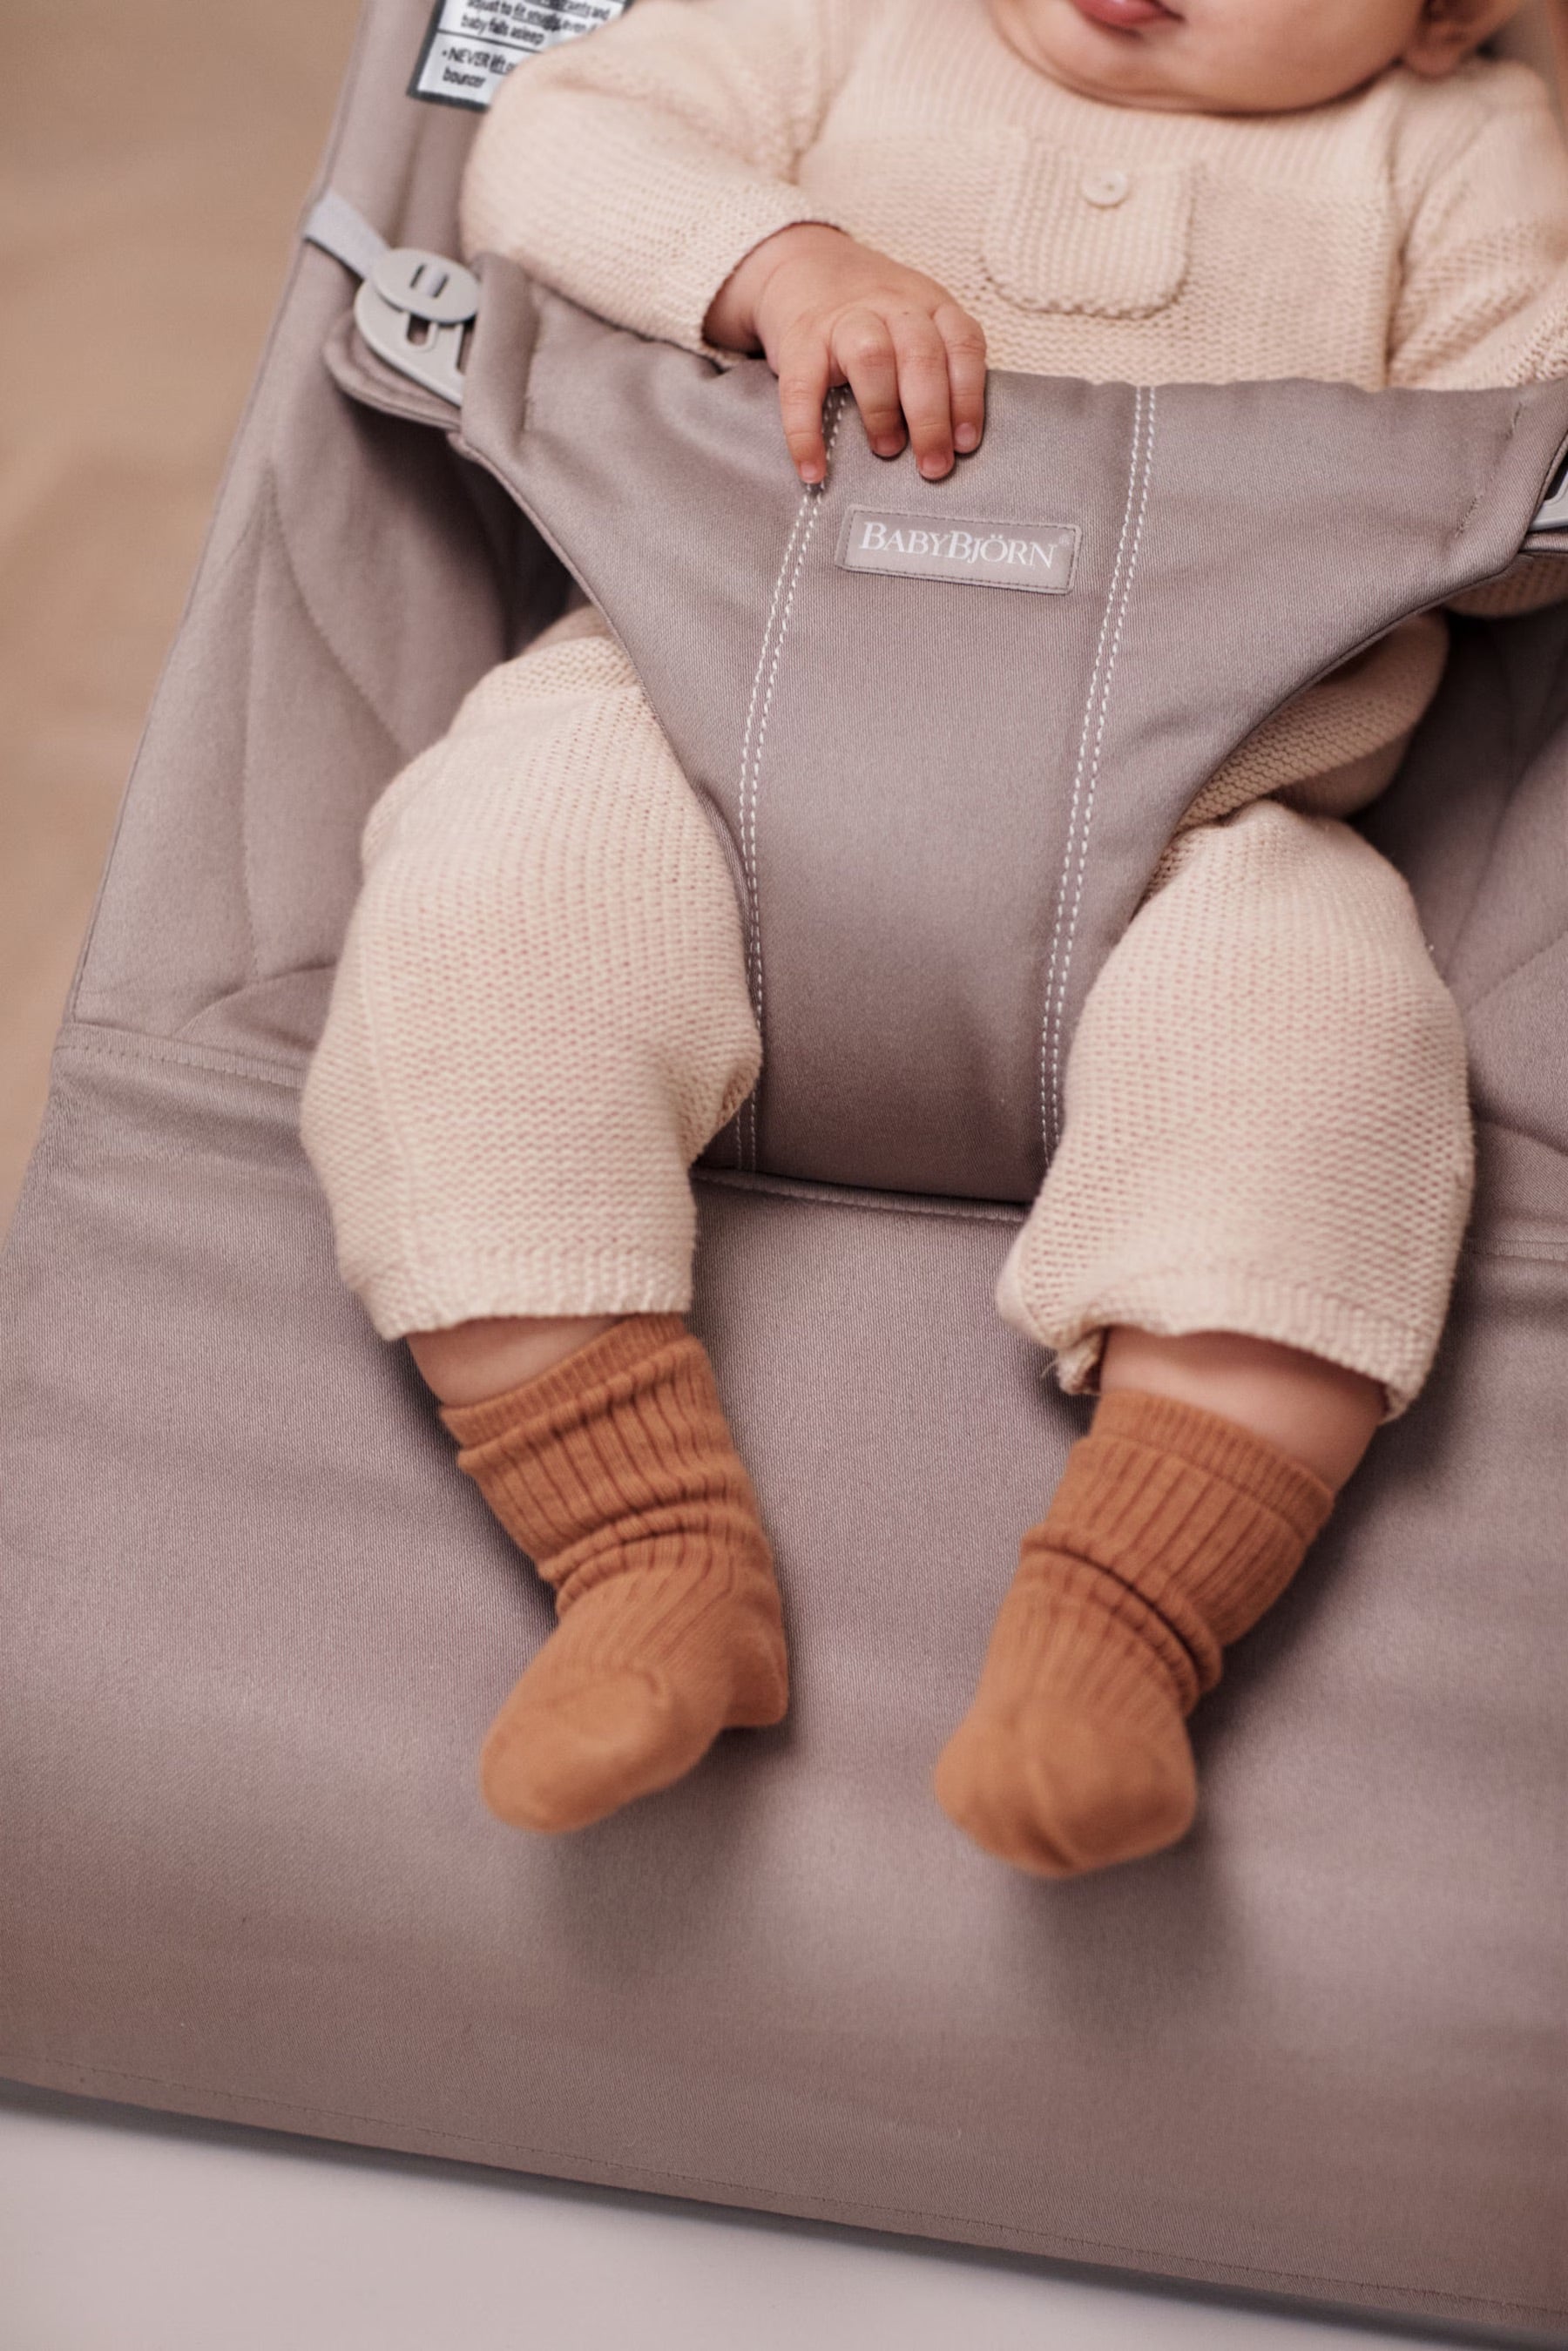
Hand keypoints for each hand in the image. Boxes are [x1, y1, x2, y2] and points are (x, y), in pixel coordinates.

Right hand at [704, 223, 986, 484]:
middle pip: (921, 355)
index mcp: (929, 305)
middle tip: (933, 466)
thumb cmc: (871, 316)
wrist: (802, 265)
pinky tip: (814, 469)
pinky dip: (806, 433)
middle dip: (931, 417)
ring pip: (872, 357)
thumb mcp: (914, 322)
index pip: (962, 344)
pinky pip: (802, 389)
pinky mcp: (799, 341)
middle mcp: (891, 307)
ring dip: (883, 411)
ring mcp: (843, 320)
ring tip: (887, 450)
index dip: (968, 396)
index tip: (965, 443)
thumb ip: (937, 365)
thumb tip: (952, 444)